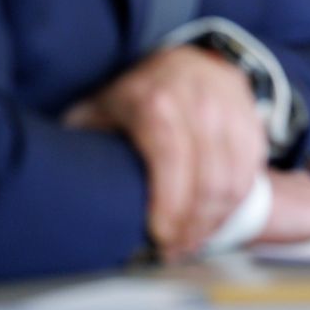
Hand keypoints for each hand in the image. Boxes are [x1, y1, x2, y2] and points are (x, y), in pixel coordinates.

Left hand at [64, 45, 265, 257]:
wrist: (182, 60)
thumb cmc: (135, 97)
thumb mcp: (99, 110)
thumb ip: (83, 144)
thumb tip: (58, 191)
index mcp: (153, 98)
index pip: (169, 159)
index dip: (168, 205)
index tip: (159, 236)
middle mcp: (197, 97)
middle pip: (207, 178)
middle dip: (193, 224)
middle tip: (175, 248)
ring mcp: (229, 104)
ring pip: (235, 177)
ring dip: (216, 219)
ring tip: (194, 239)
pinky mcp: (251, 114)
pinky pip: (251, 168)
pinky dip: (236, 201)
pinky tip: (214, 217)